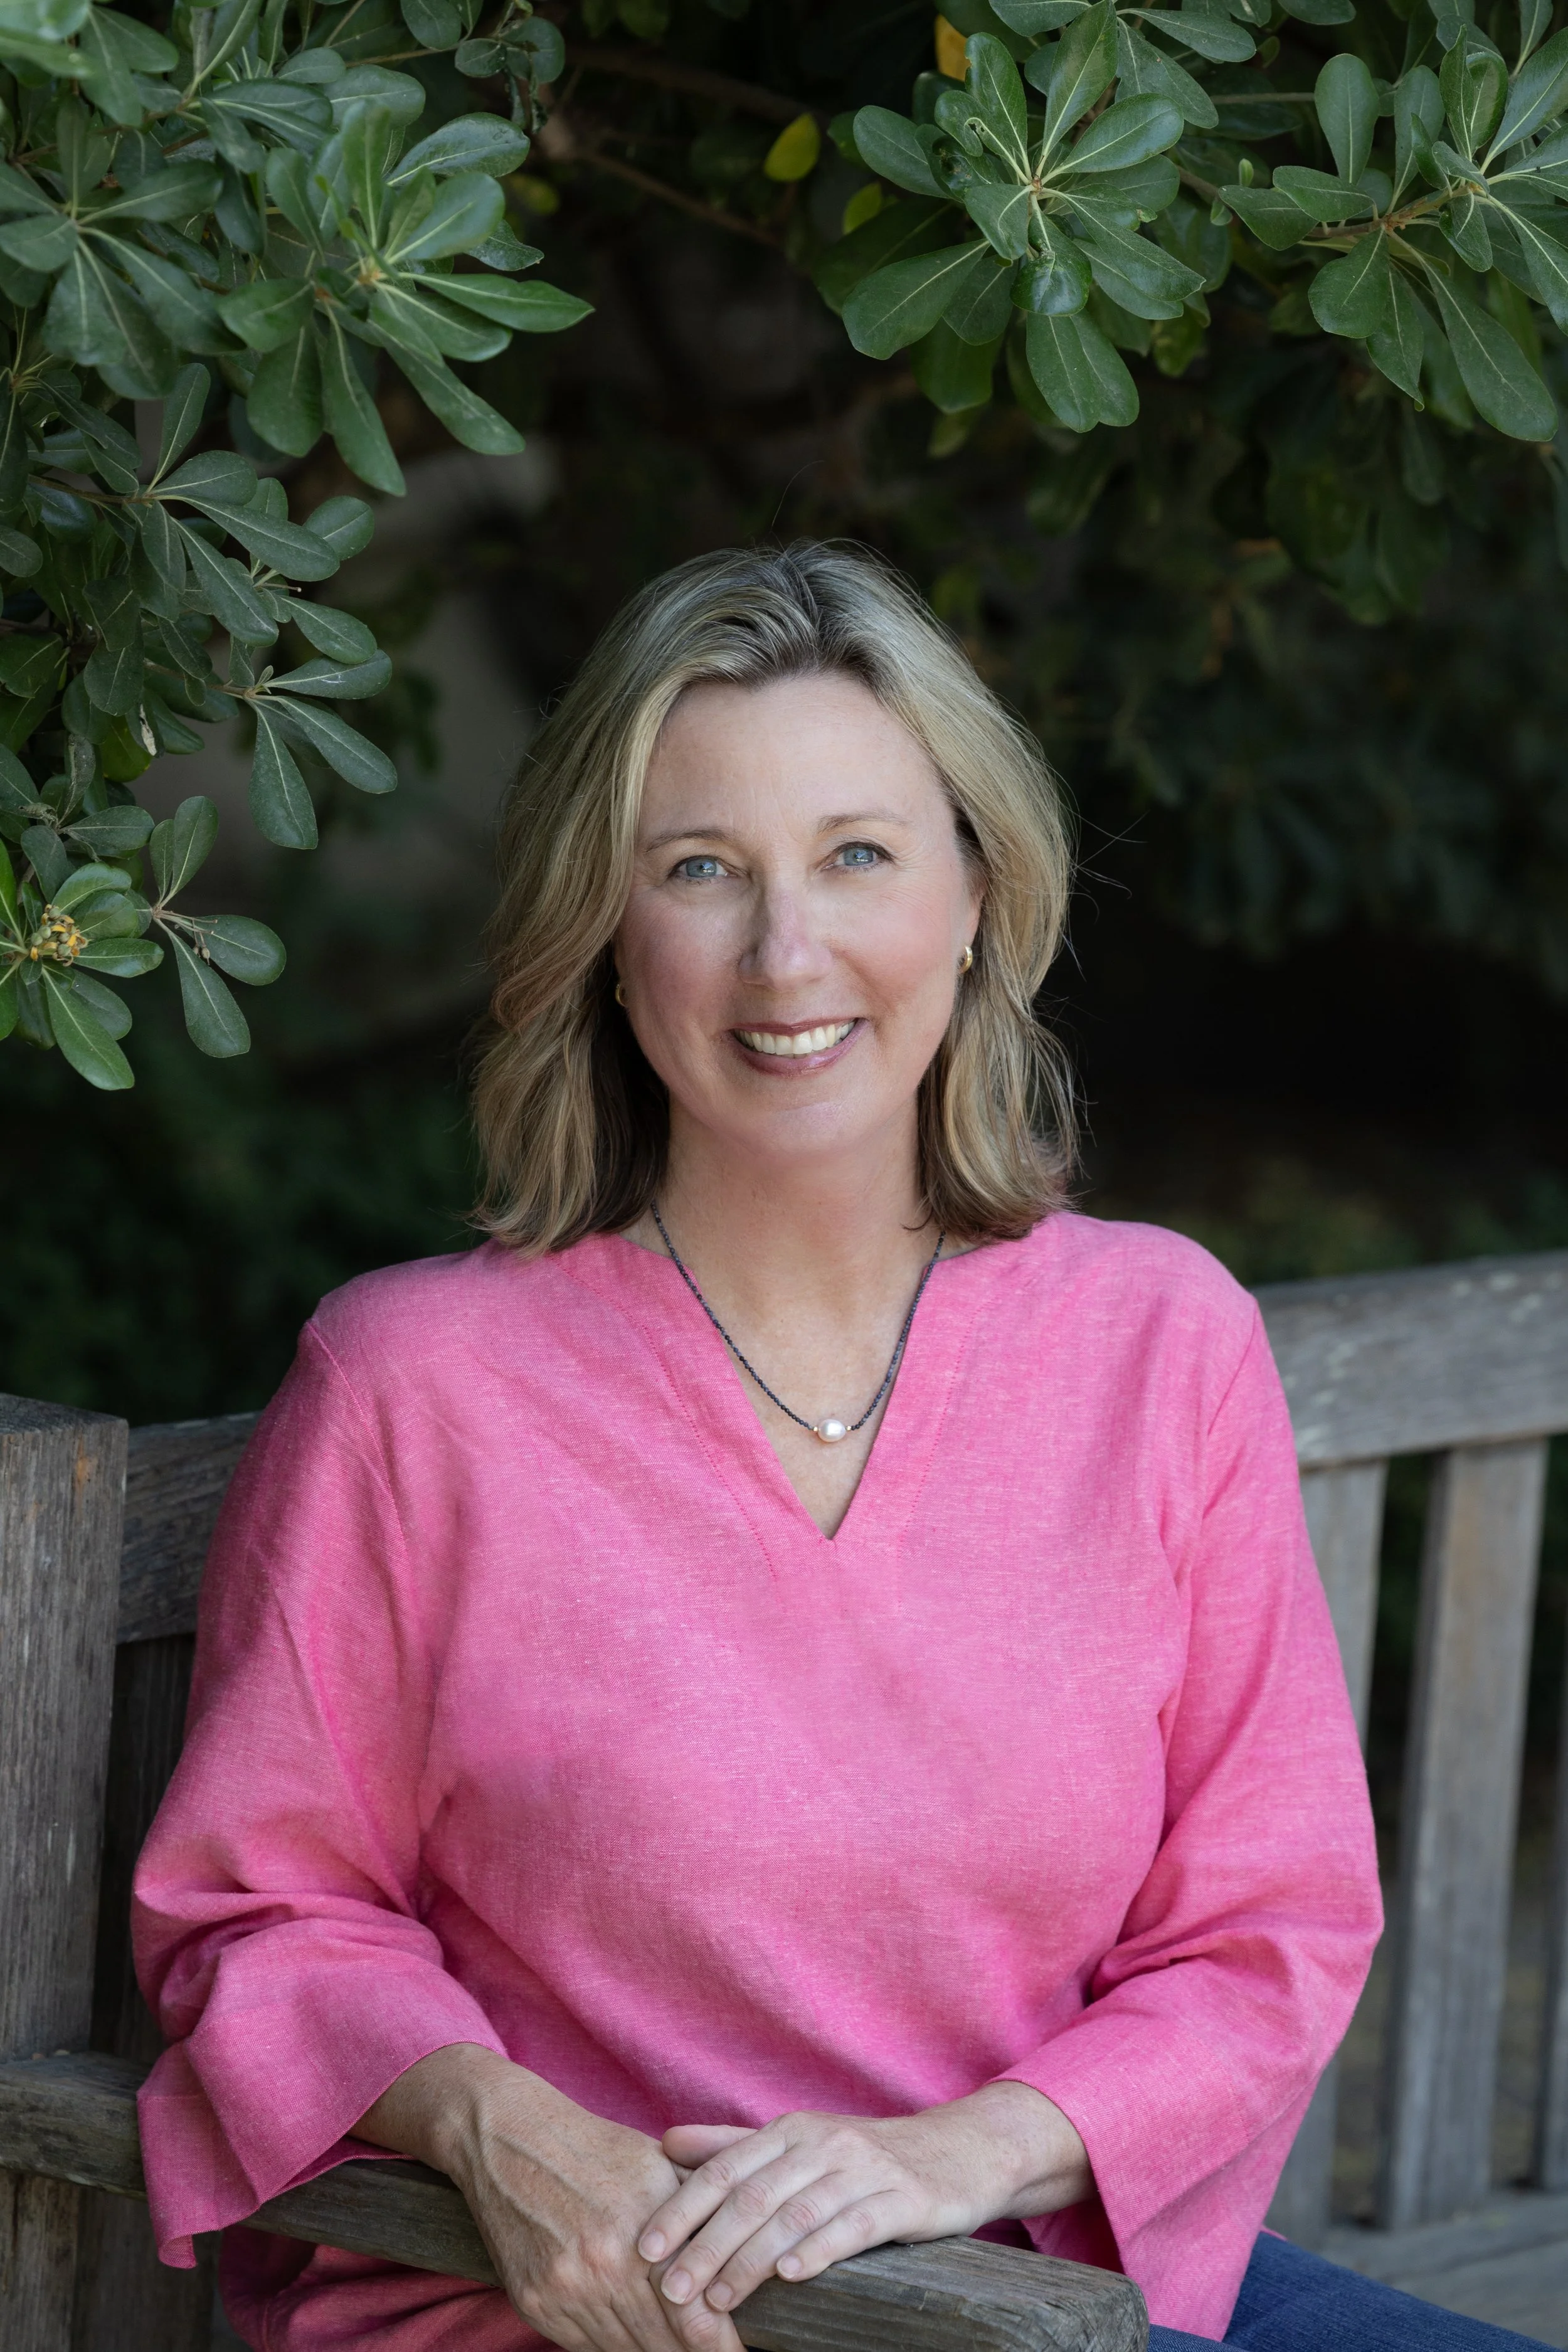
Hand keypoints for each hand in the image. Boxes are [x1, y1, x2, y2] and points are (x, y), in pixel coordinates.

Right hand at [355, 2045, 744, 2351]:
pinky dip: (614, 2347)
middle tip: (716, 2351)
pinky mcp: (535, 2303)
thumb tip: (746, 2253)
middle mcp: (603, 2265)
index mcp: (643, 2227)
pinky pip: (586, 2347)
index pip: (694, 2313)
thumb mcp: (658, 2166)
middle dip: (692, 2351)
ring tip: (678, 2349)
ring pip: (626, 2351)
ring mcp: (565, 2289)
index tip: (736, 2349)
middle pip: (662, 2342)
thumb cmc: (595, 2149)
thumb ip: (702, 2210)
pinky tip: (634, 2339)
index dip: (720, 2342)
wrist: (509, 2141)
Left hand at [636, 2082, 1090, 2319]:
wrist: (960, 2151)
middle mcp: (822, 2142)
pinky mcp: (902, 2197)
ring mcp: (863, 2168)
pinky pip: (853, 2224)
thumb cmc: (866, 2157)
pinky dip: (819, 2249)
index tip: (646, 2249)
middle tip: (672, 2291)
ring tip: (719, 2300)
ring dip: (751, 2259)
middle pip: (753, 2196)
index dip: (683, 2209)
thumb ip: (734, 2146)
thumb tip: (667, 2144)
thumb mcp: (800, 2143)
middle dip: (707, 2246)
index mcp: (790, 2130)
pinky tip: (792, 2275)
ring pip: (795, 2213)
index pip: (725, 2169)